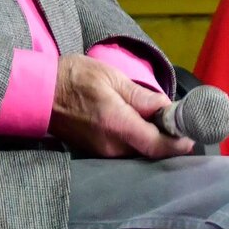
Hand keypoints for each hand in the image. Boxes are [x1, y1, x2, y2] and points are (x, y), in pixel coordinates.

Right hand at [49, 54, 194, 158]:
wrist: (38, 92)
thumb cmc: (72, 77)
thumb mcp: (109, 76)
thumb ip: (140, 95)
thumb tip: (167, 107)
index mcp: (117, 123)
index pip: (157, 145)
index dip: (178, 142)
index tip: (190, 133)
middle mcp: (111, 145)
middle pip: (150, 151)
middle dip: (165, 138)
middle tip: (173, 119)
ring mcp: (101, 152)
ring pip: (137, 151)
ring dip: (149, 138)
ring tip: (152, 117)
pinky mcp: (94, 152)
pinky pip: (123, 150)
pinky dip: (134, 140)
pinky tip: (133, 123)